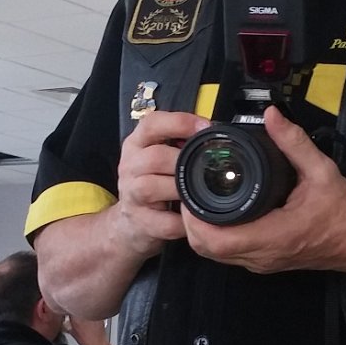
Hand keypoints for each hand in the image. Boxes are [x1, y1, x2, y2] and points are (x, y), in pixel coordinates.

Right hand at [111, 110, 210, 258]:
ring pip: (151, 187)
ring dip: (180, 190)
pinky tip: (193, 217)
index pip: (152, 123)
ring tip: (196, 192)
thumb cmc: (152, 182)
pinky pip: (164, 221)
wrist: (130, 222)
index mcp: (138, 144)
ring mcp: (131, 195)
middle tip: (204, 166)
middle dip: (183, 161)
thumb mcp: (160, 156)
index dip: (180, 122)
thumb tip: (215, 134)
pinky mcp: (140, 221)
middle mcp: (130, 166)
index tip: (205, 127)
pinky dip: (183, 221)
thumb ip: (181, 142)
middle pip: (155, 157)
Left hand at [181, 106, 345, 273]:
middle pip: (207, 249)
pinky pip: (228, 254)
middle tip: (190, 190)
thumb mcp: (322, 170)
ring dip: (200, 231)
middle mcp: (261, 255)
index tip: (190, 190)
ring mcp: (261, 263)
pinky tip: (217, 213)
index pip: (216, 240)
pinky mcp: (264, 262)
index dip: (194, 218)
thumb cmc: (343, 209)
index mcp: (273, 235)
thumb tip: (270, 115)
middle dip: (190, 222)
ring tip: (198, 198)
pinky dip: (215, 237)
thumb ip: (294, 142)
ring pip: (214, 255)